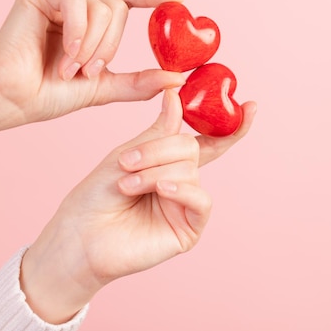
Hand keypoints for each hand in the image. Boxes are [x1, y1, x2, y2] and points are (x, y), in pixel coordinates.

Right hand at [0, 0, 185, 142]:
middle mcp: (77, 4)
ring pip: (103, 7)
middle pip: (118, 8)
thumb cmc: (51, 94)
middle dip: (110, 47)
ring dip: (93, 47)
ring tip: (70, 69)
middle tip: (88, 72)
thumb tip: (178, 79)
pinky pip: (78, 3)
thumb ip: (139, 82)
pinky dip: (77, 34)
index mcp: (91, 22)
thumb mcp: (104, 88)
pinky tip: (64, 56)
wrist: (14, 100)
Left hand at [19, 90, 256, 323]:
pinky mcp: (188, 229)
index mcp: (169, 163)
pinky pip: (200, 200)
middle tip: (127, 162)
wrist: (79, 235)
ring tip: (127, 185)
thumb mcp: (128, 154)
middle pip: (190, 149)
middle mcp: (182, 183)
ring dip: (155, 173)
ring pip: (189, 171)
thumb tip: (176, 95)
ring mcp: (186, 206)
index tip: (251, 105)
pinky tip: (161, 191)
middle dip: (159, 150)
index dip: (231, 125)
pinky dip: (180, 190)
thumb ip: (159, 131)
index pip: (207, 141)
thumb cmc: (97, 195)